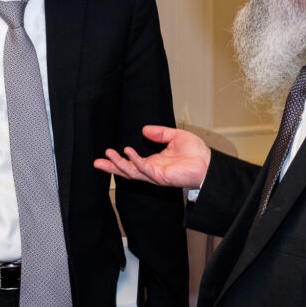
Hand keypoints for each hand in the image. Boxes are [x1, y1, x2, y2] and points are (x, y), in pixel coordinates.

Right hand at [94, 125, 210, 188]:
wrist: (208, 163)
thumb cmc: (195, 153)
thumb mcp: (174, 136)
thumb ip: (159, 133)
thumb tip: (143, 130)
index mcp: (153, 162)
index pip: (131, 163)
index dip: (118, 160)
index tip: (104, 155)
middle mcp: (152, 170)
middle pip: (127, 171)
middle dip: (112, 167)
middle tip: (97, 162)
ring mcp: (155, 174)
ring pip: (132, 171)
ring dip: (119, 164)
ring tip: (108, 155)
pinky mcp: (162, 176)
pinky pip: (145, 168)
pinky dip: (136, 161)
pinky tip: (128, 153)